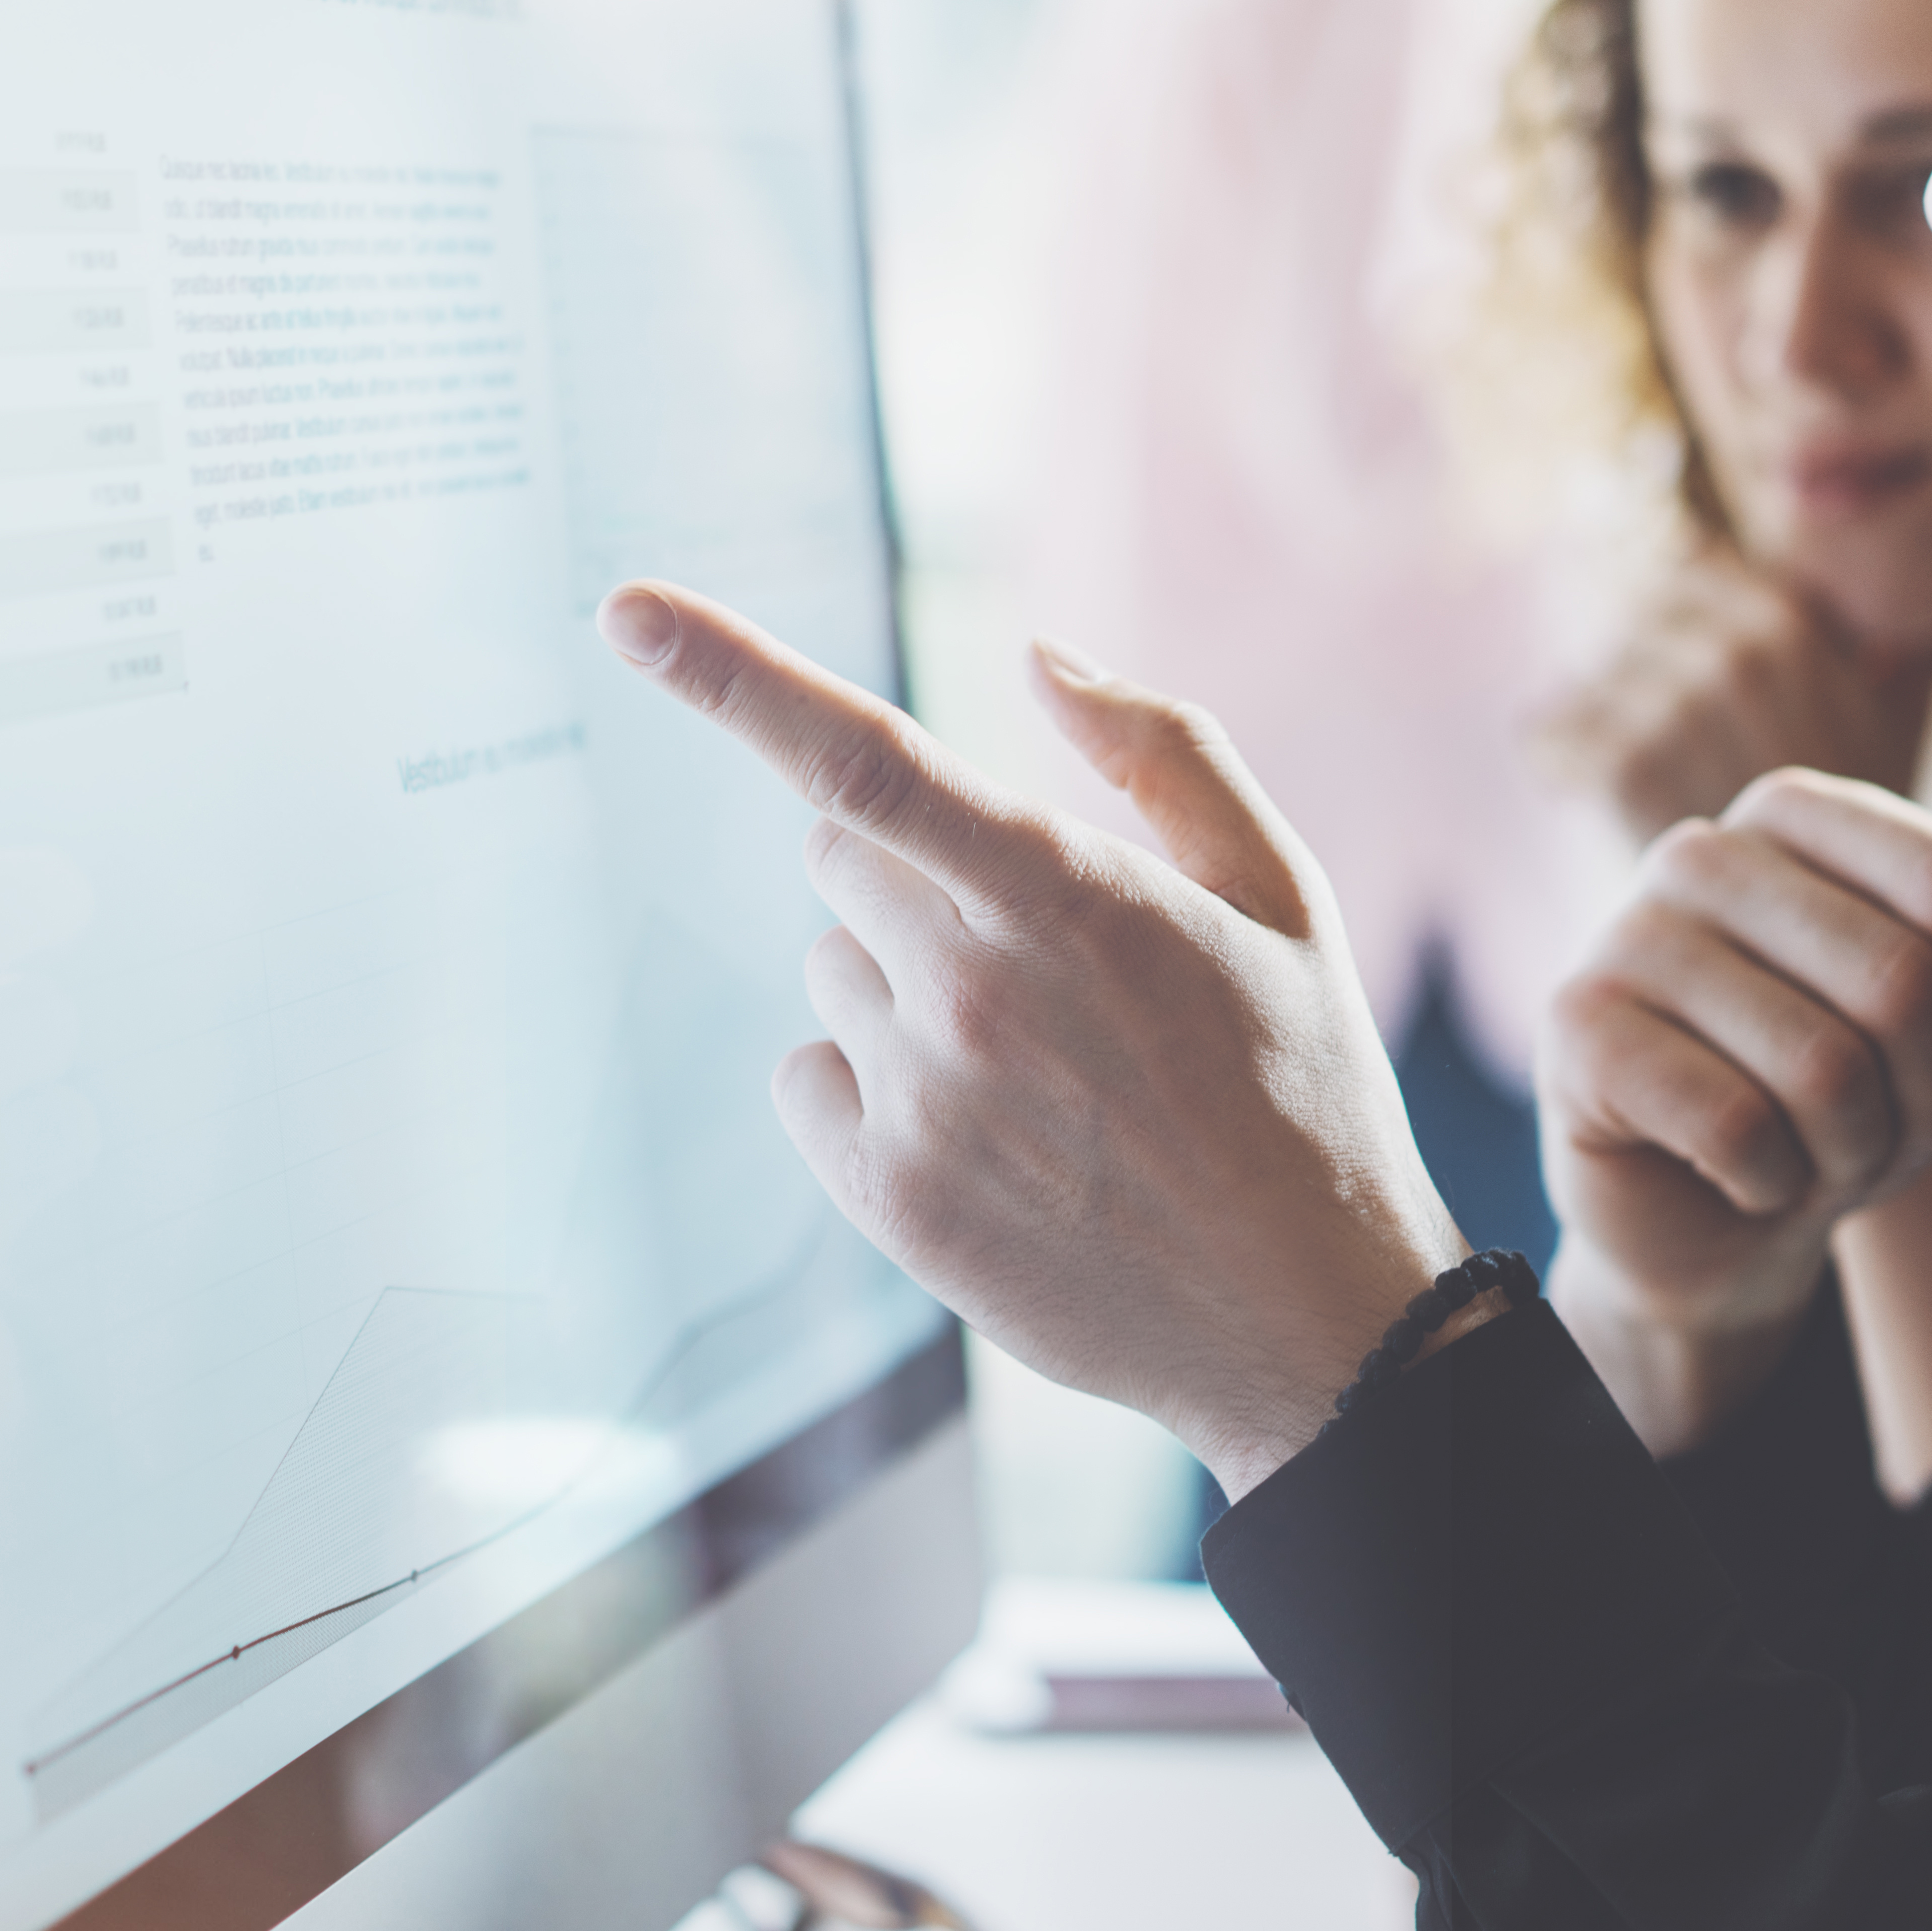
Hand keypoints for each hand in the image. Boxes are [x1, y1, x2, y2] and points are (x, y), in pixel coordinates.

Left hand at [596, 582, 1466, 1497]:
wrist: (1306, 1317)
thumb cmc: (1302, 1085)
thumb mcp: (1281, 893)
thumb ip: (1163, 752)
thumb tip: (1038, 658)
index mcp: (1066, 897)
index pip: (862, 763)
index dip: (730, 675)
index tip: (625, 613)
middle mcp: (975, 994)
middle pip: (838, 856)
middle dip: (911, 873)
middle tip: (1033, 954)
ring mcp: (924, 1104)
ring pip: (834, 971)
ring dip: (904, 991)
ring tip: (1038, 1070)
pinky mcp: (888, 1200)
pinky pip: (807, 1079)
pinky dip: (867, 1086)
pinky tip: (984, 1132)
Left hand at [1540, 552, 1931, 846]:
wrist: (1813, 946)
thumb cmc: (1852, 825)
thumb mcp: (1898, 706)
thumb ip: (1879, 620)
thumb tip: (1859, 521)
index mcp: (1791, 621)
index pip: (1687, 565)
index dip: (1677, 619)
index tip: (1680, 663)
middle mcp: (1737, 654)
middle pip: (1631, 621)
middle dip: (1635, 672)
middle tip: (1658, 736)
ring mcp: (1679, 708)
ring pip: (1589, 677)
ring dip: (1598, 723)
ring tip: (1636, 772)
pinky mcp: (1623, 764)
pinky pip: (1551, 733)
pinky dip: (1560, 765)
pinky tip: (1597, 798)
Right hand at [1540, 760, 1931, 1453]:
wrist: (1711, 1214)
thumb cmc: (1844, 1086)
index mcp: (1796, 811)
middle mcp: (1698, 851)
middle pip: (1903, 982)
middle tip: (1897, 1136)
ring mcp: (1624, 936)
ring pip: (1823, 1067)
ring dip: (1854, 1151)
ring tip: (1821, 1154)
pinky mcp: (1577, 1032)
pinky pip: (1738, 1125)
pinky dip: (1774, 1184)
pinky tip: (1749, 1178)